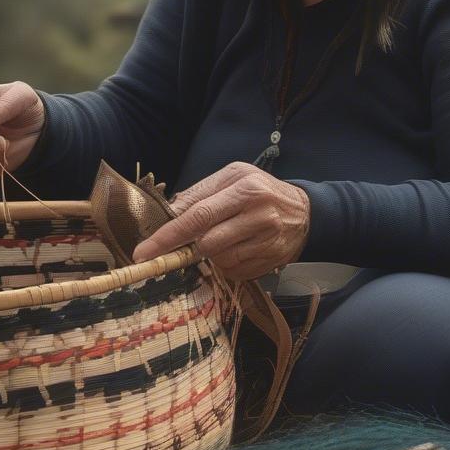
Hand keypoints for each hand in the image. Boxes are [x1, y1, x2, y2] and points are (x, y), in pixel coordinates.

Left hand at [131, 161, 310, 280]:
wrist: (306, 213)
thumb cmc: (261, 190)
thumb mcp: (233, 177)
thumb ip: (200, 193)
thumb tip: (168, 213)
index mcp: (244, 188)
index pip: (197, 215)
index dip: (167, 236)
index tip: (143, 252)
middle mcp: (258, 215)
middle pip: (206, 243)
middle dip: (189, 246)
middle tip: (186, 243)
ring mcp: (267, 242)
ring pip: (219, 260)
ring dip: (211, 254)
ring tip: (224, 237)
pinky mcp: (270, 263)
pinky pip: (234, 272)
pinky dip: (227, 264)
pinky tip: (238, 248)